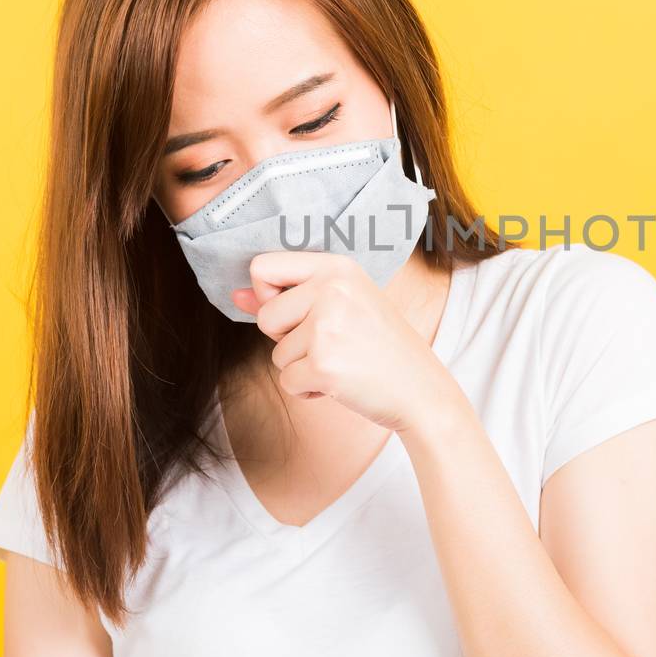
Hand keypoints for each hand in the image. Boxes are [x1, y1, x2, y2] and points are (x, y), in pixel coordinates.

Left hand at [232, 251, 463, 433]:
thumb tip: (235, 295)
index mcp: (337, 268)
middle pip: (266, 317)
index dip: (267, 295)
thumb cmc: (381, 346)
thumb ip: (287, 297)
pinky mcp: (323, 365)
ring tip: (343, 361)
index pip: (263, 267)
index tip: (294, 313)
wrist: (421, 389)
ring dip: (303, 366)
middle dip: (288, 340)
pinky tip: (341, 382)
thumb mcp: (343, 306)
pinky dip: (309, 389)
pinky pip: (287, 381)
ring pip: (276, 353)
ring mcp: (326, 328)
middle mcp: (331, 290)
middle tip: (332, 343)